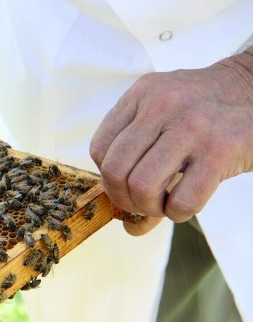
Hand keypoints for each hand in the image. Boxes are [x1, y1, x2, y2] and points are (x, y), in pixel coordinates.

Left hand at [90, 50, 252, 234]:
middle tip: (142, 203)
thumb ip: (141, 163)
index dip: (107, 177)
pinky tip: (185, 204)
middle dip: (123, 199)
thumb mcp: (167, 120)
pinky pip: (183, 199)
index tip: (125, 184)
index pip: (99, 148)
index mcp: (142, 94)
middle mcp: (162, 105)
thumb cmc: (207, 113)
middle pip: (115, 170)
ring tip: (164, 204)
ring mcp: (192, 127)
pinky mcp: (221, 149)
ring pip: (142, 185)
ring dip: (149, 208)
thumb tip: (130, 227)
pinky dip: (178, 213)